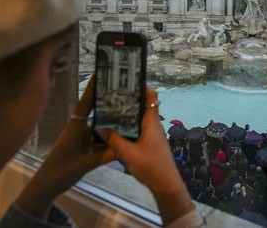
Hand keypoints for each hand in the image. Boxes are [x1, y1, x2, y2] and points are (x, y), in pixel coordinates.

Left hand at [16, 76, 116, 218]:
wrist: (47, 186)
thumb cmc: (61, 171)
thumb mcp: (86, 164)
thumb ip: (106, 155)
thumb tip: (126, 146)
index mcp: (75, 126)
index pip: (86, 102)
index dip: (93, 87)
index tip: (101, 72)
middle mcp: (79, 128)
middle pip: (96, 111)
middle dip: (109, 102)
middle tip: (126, 93)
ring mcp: (81, 137)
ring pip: (99, 126)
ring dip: (111, 122)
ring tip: (129, 115)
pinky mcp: (83, 146)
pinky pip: (99, 138)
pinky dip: (109, 137)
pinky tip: (122, 137)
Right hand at [101, 87, 194, 224]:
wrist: (166, 185)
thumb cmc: (151, 166)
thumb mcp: (128, 153)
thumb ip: (114, 139)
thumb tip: (100, 127)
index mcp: (151, 123)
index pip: (152, 97)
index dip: (143, 86)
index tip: (129, 80)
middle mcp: (153, 126)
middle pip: (143, 107)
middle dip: (130, 99)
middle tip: (112, 94)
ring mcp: (152, 135)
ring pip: (139, 119)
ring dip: (128, 114)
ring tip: (110, 109)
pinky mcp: (150, 144)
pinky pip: (138, 130)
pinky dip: (128, 127)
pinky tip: (116, 130)